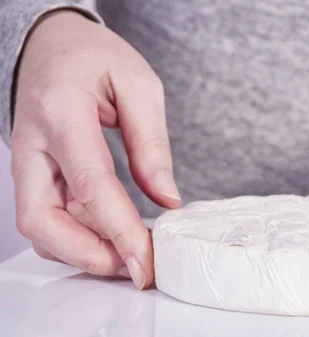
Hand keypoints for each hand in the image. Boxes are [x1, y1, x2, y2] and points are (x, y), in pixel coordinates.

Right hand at [11, 10, 179, 288]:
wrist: (54, 45)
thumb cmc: (96, 57)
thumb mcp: (139, 85)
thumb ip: (152, 144)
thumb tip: (167, 199)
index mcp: (61, 112)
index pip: (89, 184)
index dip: (119, 230)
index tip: (146, 263)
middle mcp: (33, 143)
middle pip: (42, 221)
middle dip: (88, 255)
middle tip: (136, 268)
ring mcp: (27, 162)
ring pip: (41, 226)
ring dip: (84, 251)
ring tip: (133, 255)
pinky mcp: (34, 174)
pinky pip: (50, 217)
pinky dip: (79, 236)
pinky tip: (115, 235)